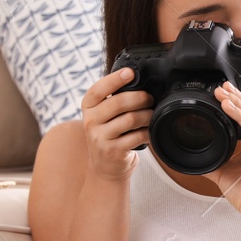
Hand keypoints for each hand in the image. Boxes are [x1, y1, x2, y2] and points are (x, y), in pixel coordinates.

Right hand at [80, 67, 149, 181]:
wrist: (105, 168)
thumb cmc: (109, 136)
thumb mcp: (103, 116)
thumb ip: (113, 100)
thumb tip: (138, 82)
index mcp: (88, 107)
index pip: (98, 89)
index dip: (114, 79)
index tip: (130, 72)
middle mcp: (90, 121)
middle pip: (118, 103)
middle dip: (139, 98)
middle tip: (149, 98)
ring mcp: (100, 137)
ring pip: (130, 119)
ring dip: (147, 115)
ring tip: (151, 115)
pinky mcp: (112, 151)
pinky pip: (136, 136)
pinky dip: (147, 132)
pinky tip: (149, 131)